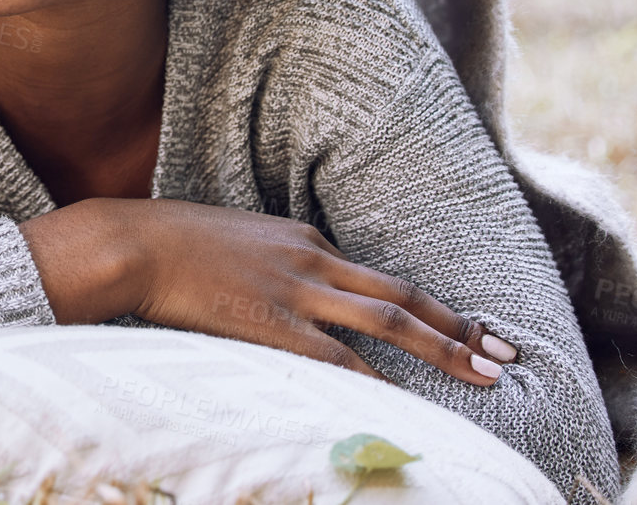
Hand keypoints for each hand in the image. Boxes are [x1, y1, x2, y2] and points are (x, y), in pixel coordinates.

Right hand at [19, 198, 517, 385]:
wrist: (132, 243)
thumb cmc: (168, 244)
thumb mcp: (232, 242)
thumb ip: (267, 264)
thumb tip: (281, 291)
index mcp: (302, 238)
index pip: (379, 278)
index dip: (431, 304)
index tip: (468, 325)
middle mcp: (311, 260)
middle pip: (401, 295)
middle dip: (458, 325)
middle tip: (504, 351)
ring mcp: (294, 291)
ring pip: (387, 321)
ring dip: (441, 347)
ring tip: (484, 373)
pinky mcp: (271, 323)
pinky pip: (337, 357)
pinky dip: (377, 378)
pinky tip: (404, 398)